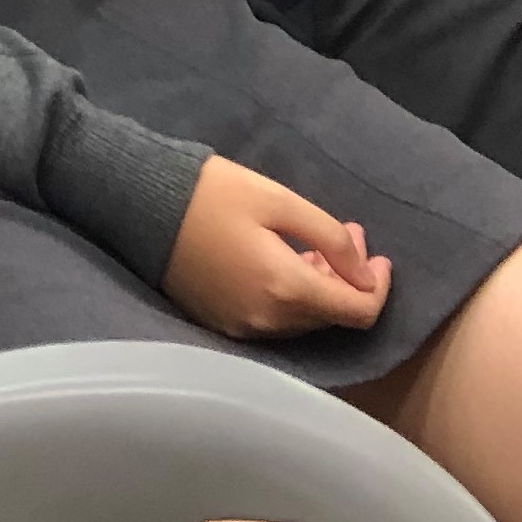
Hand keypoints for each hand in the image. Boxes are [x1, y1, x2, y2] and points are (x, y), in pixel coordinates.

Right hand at [162, 158, 389, 335]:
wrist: (141, 203)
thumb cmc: (212, 193)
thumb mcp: (278, 199)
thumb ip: (330, 237)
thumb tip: (366, 275)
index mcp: (286, 290)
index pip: (358, 312)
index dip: (379, 288)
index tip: (379, 257)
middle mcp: (268, 322)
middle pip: (331, 316)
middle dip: (349, 279)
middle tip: (347, 235)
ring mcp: (243, 328)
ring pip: (304, 320)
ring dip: (321, 287)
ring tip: (317, 244)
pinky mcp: (224, 325)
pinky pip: (275, 320)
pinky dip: (292, 297)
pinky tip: (287, 262)